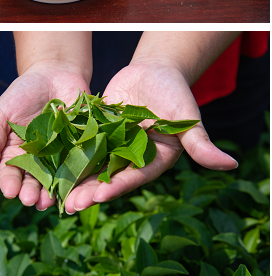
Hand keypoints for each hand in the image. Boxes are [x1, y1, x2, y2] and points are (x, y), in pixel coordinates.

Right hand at [0, 62, 90, 210]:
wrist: (55, 73)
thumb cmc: (22, 93)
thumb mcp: (0, 114)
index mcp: (15, 155)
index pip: (10, 174)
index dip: (10, 184)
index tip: (10, 192)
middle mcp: (39, 162)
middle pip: (34, 183)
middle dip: (31, 193)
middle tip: (31, 199)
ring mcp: (63, 159)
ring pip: (58, 182)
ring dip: (54, 194)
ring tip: (50, 202)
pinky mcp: (85, 153)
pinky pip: (83, 170)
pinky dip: (80, 182)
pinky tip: (76, 191)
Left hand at [60, 60, 238, 213]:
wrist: (154, 72)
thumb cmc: (176, 94)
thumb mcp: (186, 119)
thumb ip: (200, 143)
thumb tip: (229, 164)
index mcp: (153, 160)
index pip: (133, 177)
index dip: (116, 187)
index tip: (98, 197)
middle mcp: (130, 157)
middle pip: (108, 177)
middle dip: (89, 191)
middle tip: (69, 204)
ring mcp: (112, 146)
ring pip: (90, 165)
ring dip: (74, 178)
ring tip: (54, 193)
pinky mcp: (97, 131)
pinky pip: (79, 144)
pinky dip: (65, 153)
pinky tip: (46, 162)